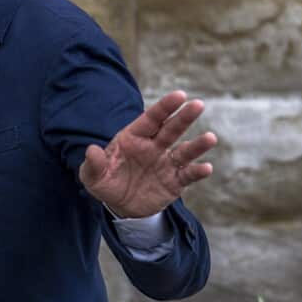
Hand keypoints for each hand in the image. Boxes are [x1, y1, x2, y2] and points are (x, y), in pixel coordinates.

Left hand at [79, 90, 217, 218]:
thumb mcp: (93, 176)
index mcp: (134, 138)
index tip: (180, 95)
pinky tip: (207, 168)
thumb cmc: (106, 183)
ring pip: (185, 151)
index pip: (151, 119)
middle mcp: (154, 147)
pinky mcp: (174, 182)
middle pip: (171, 129)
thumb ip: (93, 164)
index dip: (165, 107)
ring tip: (210, 138)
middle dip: (184, 117)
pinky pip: (188, 175)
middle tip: (198, 105)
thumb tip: (91, 150)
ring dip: (198, 145)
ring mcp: (166, 163)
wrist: (120, 206)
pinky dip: (197, 171)